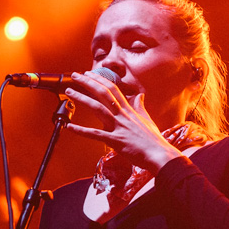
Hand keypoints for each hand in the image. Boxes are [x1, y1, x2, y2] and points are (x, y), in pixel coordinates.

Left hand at [62, 72, 180, 171]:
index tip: (89, 73)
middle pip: (104, 93)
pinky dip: (81, 131)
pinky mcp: (115, 141)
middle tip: (75, 75)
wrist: (159, 155)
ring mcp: (119, 127)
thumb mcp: (147, 119)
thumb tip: (139, 96)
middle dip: (88, 82)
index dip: (100, 79)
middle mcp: (123, 115)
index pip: (113, 89)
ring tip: (69, 92)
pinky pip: (95, 134)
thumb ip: (140, 107)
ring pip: (98, 108)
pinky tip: (69, 127)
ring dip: (82, 98)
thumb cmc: (153, 140)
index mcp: (129, 110)